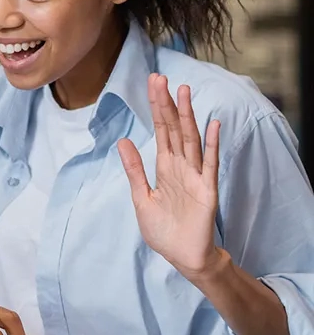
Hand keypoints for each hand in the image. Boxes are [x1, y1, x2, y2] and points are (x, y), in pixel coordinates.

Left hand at [117, 73, 225, 282]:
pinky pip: (209, 163)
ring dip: (188, 116)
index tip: (153, 84)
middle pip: (174, 128)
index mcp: (164, 167)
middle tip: (160, 77)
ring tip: (184, 92)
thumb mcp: (141, 197)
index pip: (161, 131)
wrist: (182, 257)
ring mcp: (195, 176)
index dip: (157, 108)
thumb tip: (123, 141)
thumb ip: (134, 170)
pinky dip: (211, 144)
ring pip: (191, 139)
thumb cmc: (164, 230)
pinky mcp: (207, 190)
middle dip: (167, 104)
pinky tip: (212, 124)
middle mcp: (181, 166)